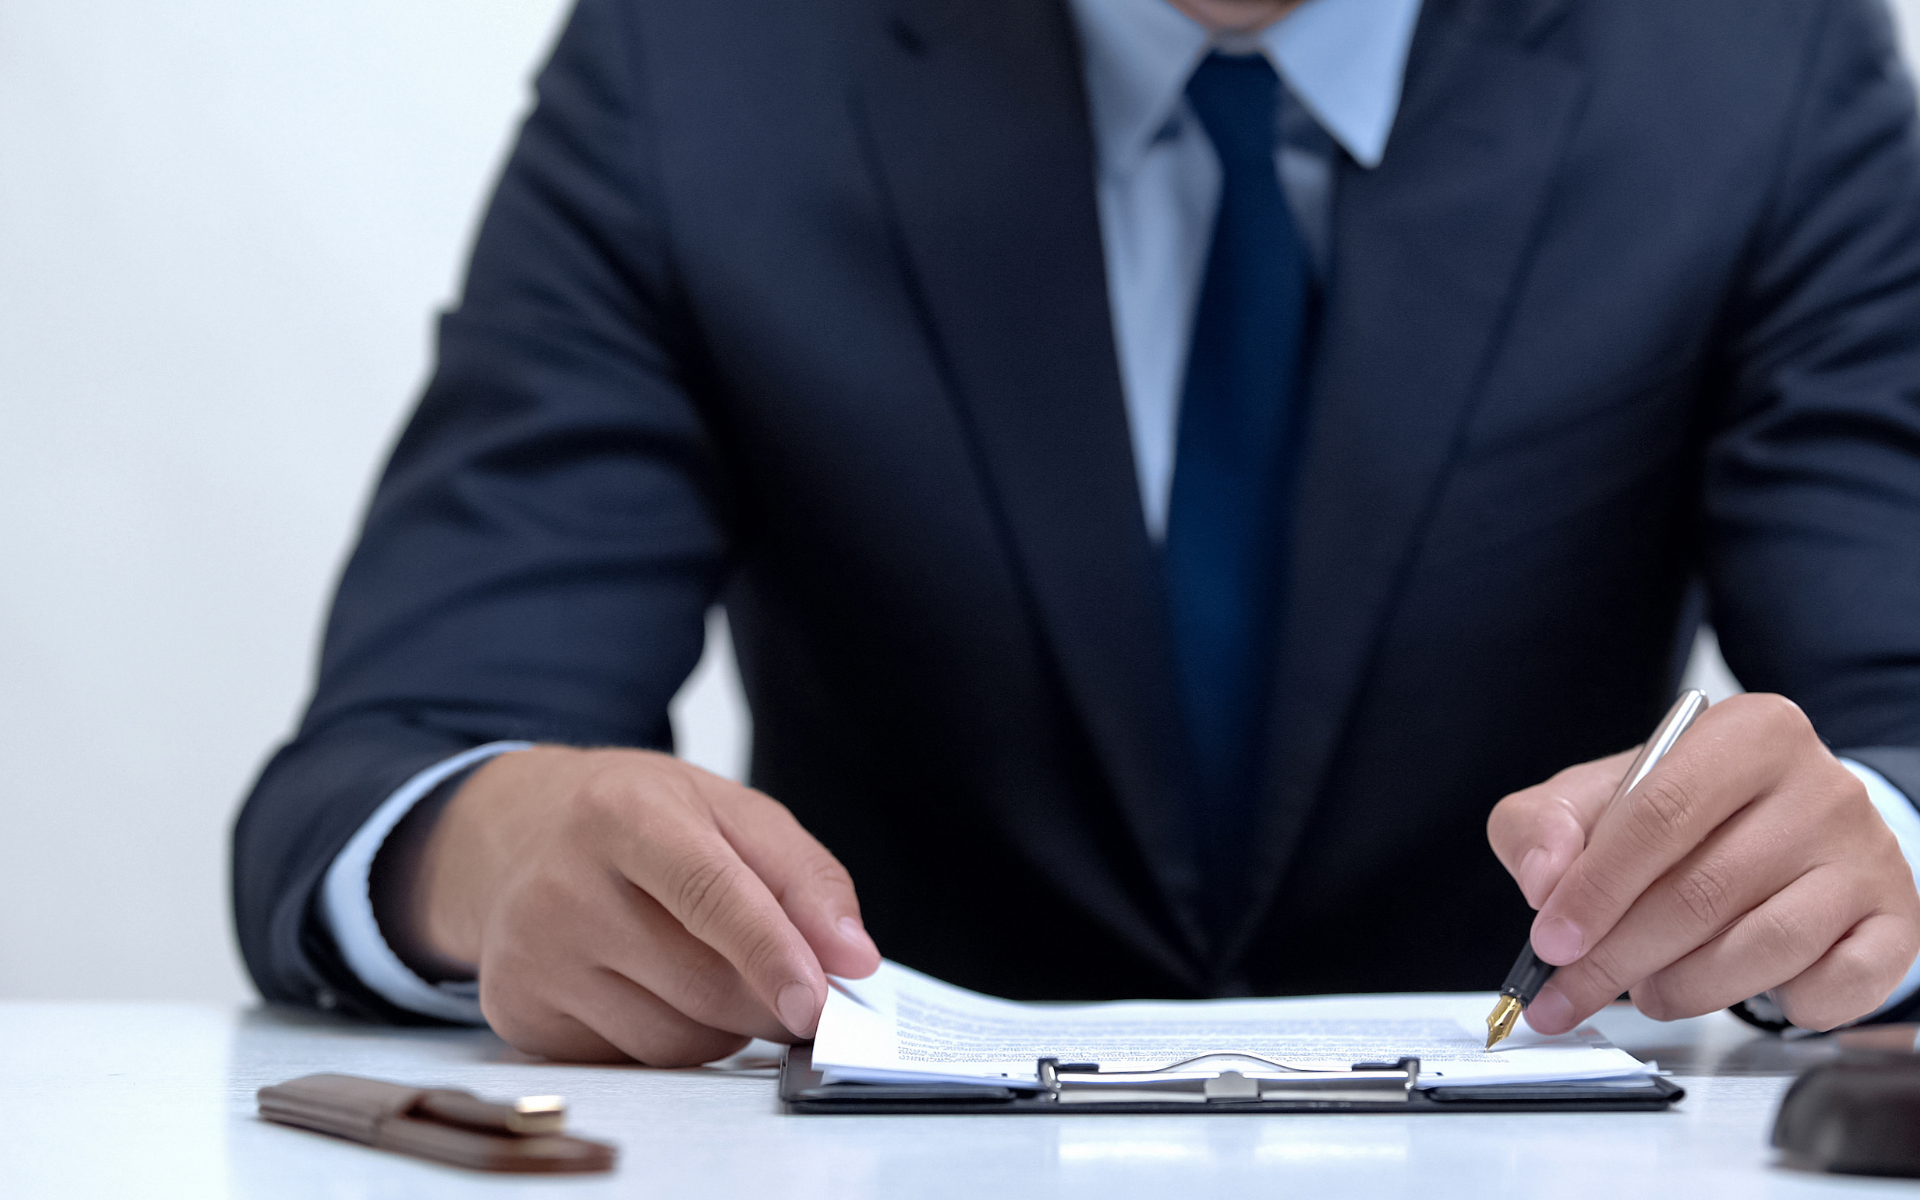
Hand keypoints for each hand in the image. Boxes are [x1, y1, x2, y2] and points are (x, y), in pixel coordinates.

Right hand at [381, 746, 881, 1064]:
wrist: (512, 834)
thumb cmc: (635, 817)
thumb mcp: (727, 809)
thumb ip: (805, 877)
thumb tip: (853, 959)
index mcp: (624, 813)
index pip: (709, 894)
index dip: (771, 953)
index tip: (818, 1001)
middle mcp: (564, 887)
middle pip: (702, 984)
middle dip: (770, 998)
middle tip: (795, 984)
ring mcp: (534, 958)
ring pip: (674, 1041)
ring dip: (724, 1026)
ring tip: (707, 967)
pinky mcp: (520, 1015)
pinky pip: (633, 1063)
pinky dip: (671, 1039)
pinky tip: (651, 987)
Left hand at [1487, 694, 1919, 1033]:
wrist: (1784, 825)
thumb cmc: (1682, 815)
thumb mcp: (1595, 798)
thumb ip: (1543, 825)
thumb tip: (1542, 880)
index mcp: (1747, 733)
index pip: (1658, 814)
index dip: (1595, 889)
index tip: (1550, 942)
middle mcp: (1820, 787)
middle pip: (1702, 891)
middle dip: (1619, 958)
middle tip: (1571, 992)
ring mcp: (1866, 857)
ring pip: (1763, 948)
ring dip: (1685, 987)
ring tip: (1649, 988)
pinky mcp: (1896, 922)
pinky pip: (1832, 989)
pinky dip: (1776, 1006)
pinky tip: (1740, 986)